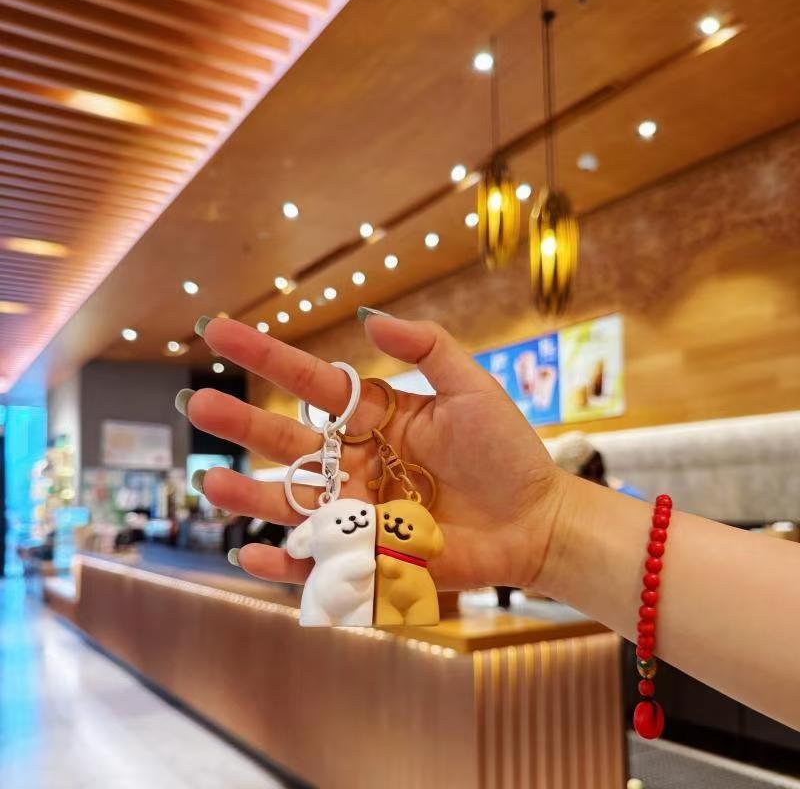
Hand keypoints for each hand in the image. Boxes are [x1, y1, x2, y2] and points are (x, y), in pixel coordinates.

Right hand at [182, 314, 564, 589]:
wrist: (534, 519)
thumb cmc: (506, 452)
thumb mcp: (470, 387)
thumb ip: (425, 347)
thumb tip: (368, 315)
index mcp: (372, 417)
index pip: (309, 381)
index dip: (265, 355)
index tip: (218, 330)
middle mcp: (354, 460)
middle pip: (286, 439)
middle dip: (242, 422)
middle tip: (198, 404)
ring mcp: (357, 508)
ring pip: (290, 500)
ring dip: (249, 493)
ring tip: (210, 482)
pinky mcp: (369, 553)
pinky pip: (317, 561)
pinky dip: (282, 563)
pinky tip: (248, 552)